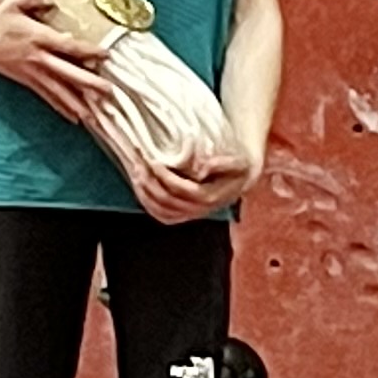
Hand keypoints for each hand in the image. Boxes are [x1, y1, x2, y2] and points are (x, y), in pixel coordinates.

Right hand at [0, 0, 118, 123]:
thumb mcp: (14, 2)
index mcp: (38, 37)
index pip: (67, 46)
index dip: (87, 51)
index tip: (105, 55)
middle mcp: (38, 58)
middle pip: (67, 72)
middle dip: (88, 83)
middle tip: (108, 91)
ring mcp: (33, 72)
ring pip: (59, 90)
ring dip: (78, 103)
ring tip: (95, 115)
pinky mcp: (27, 82)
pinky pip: (48, 96)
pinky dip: (62, 107)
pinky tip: (75, 118)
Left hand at [133, 140, 252, 226]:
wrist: (242, 178)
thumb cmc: (238, 166)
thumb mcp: (238, 161)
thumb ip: (222, 163)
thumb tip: (200, 169)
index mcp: (212, 198)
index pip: (184, 190)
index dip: (166, 177)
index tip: (154, 161)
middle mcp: (200, 210)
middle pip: (169, 202)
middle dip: (150, 183)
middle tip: (139, 164)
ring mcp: (191, 215)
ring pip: (162, 211)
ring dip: (145, 193)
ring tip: (136, 173)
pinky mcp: (184, 215)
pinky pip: (162, 216)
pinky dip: (148, 204)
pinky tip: (140, 189)